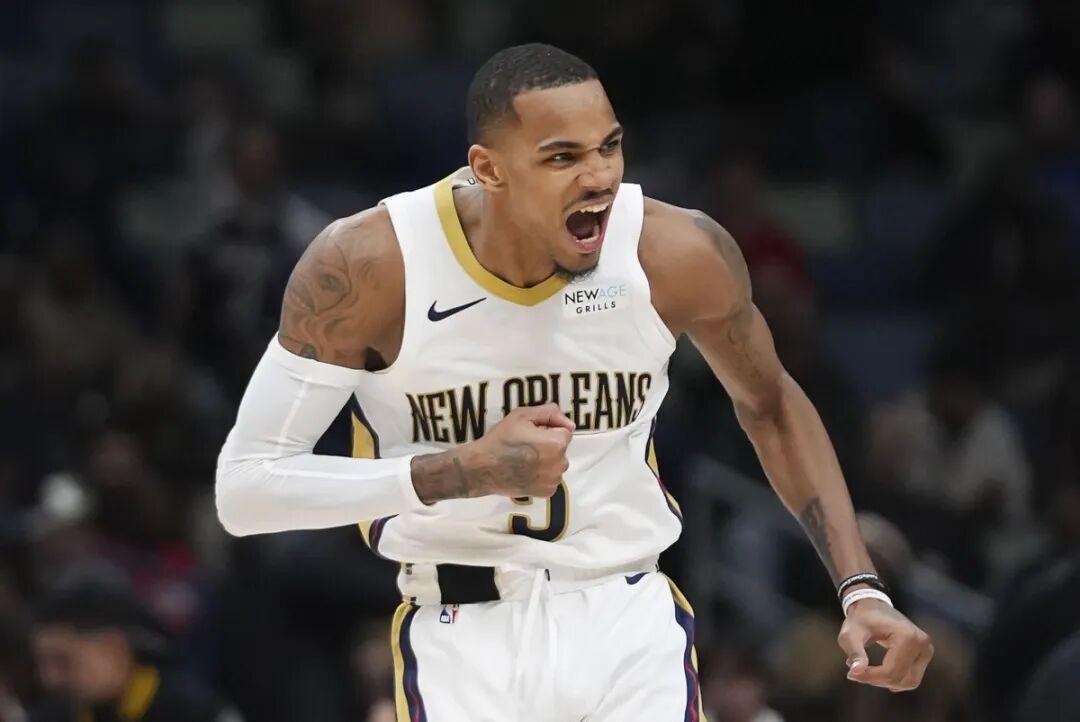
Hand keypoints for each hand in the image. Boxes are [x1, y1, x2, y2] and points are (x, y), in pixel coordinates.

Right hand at [411, 404, 573, 503]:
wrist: (483, 468)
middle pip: (561, 448)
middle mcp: (560, 464)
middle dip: (548, 445)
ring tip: (524, 459)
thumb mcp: (522, 415)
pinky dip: (542, 475)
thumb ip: (549, 413)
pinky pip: (551, 478)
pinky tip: (526, 471)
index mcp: (557, 443)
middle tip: (525, 446)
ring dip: (546, 460)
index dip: (547, 430)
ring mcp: (554, 480)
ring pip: (556, 464)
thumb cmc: (501, 440)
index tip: (531, 433)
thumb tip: (570, 423)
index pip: (564, 431)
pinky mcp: (546, 492)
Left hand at [837, 599, 933, 691]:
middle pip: (901, 678)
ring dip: (886, 682)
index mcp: (907, 636)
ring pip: (908, 682)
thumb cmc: (860, 619)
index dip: (870, 677)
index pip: (891, 671)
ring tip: (867, 671)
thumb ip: (854, 652)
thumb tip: (856, 671)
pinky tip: (878, 672)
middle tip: (856, 672)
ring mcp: (926, 649)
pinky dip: (894, 679)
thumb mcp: (850, 634)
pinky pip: (911, 677)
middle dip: (877, 680)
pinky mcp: (924, 654)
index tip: (851, 674)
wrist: (872, 606)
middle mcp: (922, 644)